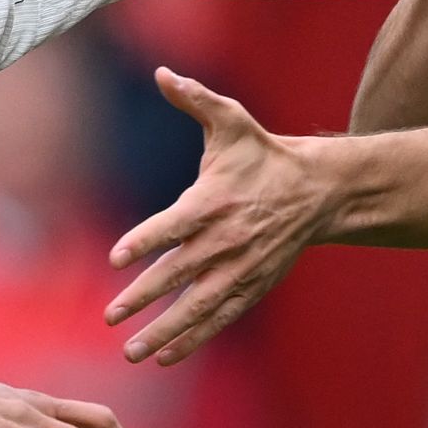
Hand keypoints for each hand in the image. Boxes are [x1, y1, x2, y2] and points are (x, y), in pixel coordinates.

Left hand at [105, 68, 327, 365]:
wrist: (317, 191)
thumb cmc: (262, 155)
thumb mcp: (231, 121)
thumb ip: (195, 99)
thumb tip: (162, 71)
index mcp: (213, 201)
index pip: (173, 225)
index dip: (145, 241)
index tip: (117, 259)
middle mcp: (226, 240)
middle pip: (178, 273)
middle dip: (143, 297)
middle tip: (110, 314)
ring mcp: (240, 269)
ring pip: (197, 306)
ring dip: (164, 331)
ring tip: (131, 351)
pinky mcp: (251, 286)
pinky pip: (218, 318)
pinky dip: (194, 338)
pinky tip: (166, 356)